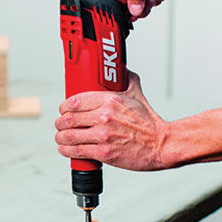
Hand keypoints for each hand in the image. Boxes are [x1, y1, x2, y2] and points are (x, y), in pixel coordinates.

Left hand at [55, 72, 170, 170]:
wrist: (161, 144)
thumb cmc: (149, 122)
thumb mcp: (137, 94)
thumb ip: (126, 79)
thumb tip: (121, 68)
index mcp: (109, 101)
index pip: (74, 101)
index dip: (64, 106)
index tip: (63, 109)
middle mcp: (104, 117)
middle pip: (68, 119)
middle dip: (60, 122)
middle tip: (60, 124)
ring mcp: (103, 136)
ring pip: (69, 136)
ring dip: (60, 137)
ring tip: (60, 137)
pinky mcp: (104, 153)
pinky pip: (76, 151)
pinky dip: (66, 150)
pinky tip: (65, 148)